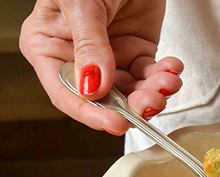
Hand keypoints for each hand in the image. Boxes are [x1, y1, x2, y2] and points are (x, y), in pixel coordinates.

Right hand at [19, 0, 183, 134]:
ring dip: (153, 92)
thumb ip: (89, 46)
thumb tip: (93, 86)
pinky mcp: (136, 51)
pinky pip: (150, 75)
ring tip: (167, 80)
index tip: (114, 122)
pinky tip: (171, 68)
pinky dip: (164, 77)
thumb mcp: (82, 4)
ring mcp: (109, 57)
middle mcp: (78, 57)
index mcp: (48, 46)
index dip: (91, 113)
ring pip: (131, 91)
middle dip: (131, 104)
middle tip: (151, 100)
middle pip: (103, 99)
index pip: (65, 92)